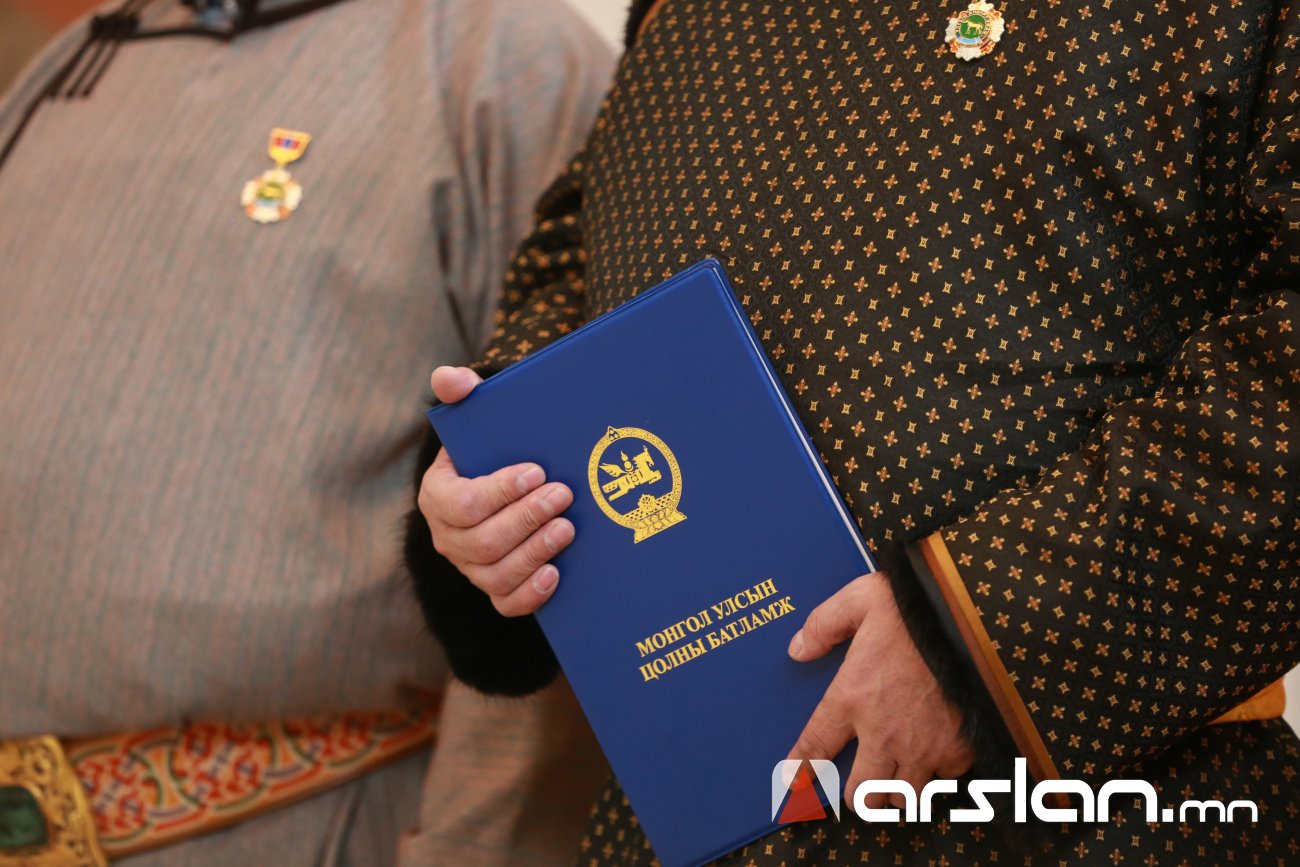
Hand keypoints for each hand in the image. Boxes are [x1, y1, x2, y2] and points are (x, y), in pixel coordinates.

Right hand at [417, 366, 574, 615]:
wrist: (503, 482)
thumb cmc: (490, 448)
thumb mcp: (475, 415)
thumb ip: (458, 391)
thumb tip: (450, 379)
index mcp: (437, 496)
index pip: (464, 504)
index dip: (500, 491)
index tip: (537, 471)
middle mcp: (448, 537)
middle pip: (484, 542)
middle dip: (527, 519)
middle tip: (564, 496)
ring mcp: (471, 567)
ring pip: (496, 574)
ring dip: (535, 552)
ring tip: (568, 528)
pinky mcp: (495, 588)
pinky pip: (506, 604)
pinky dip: (531, 594)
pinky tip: (556, 573)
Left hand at [786, 571, 973, 809]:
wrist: (974, 618)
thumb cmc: (916, 607)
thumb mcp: (859, 599)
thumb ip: (824, 624)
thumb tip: (798, 648)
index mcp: (853, 696)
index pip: (816, 745)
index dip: (803, 766)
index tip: (795, 780)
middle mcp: (884, 731)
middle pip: (863, 794)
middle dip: (857, 795)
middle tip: (858, 783)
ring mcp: (924, 746)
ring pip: (903, 798)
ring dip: (895, 792)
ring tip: (896, 777)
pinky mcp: (959, 747)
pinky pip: (944, 781)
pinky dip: (938, 775)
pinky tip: (935, 756)